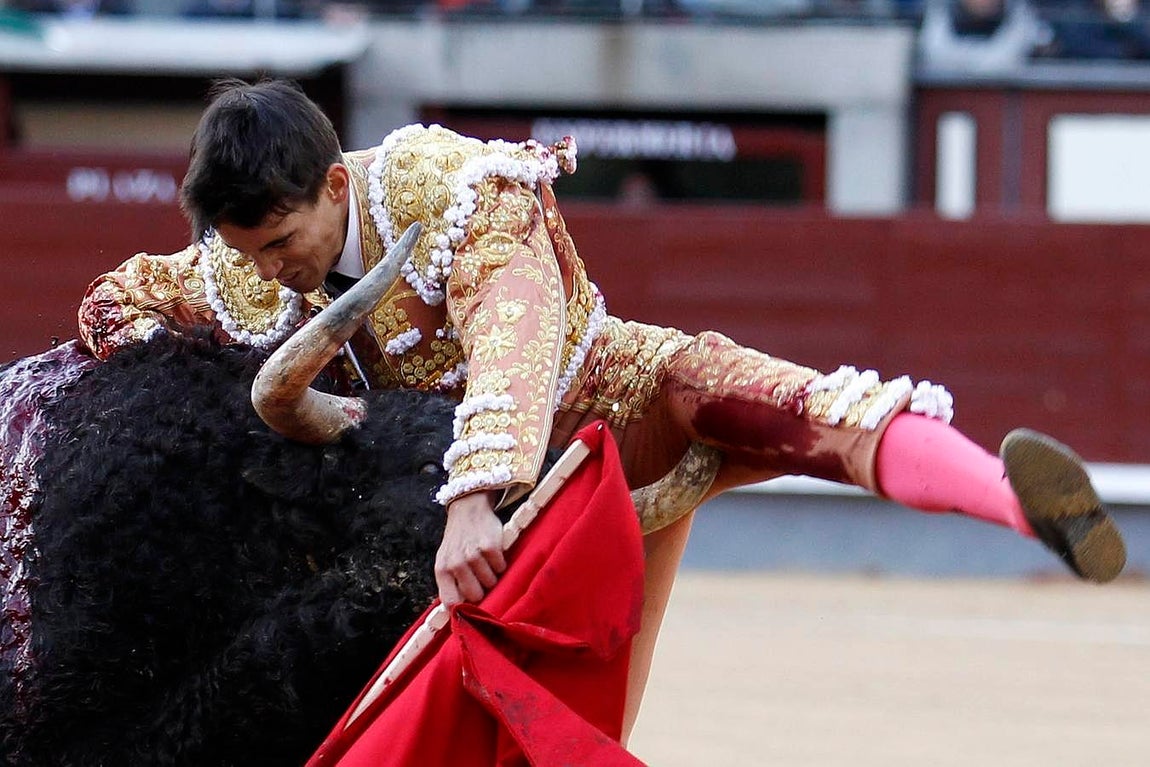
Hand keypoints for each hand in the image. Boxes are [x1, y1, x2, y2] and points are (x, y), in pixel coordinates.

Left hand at [435, 490, 505, 605]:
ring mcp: (472, 555)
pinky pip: (501, 567)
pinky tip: (493, 554)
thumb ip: (449, 584)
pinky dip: (500, 563)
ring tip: (486, 563)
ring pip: (491, 582)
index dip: (463, 609)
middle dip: (482, 590)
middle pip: (476, 595)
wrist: (467, 510)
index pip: (451, 602)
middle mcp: (455, 563)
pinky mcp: (490, 546)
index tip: (470, 608)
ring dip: (492, 575)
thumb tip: (456, 613)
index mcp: (442, 570)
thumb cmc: (457, 541)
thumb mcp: (445, 561)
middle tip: (480, 578)